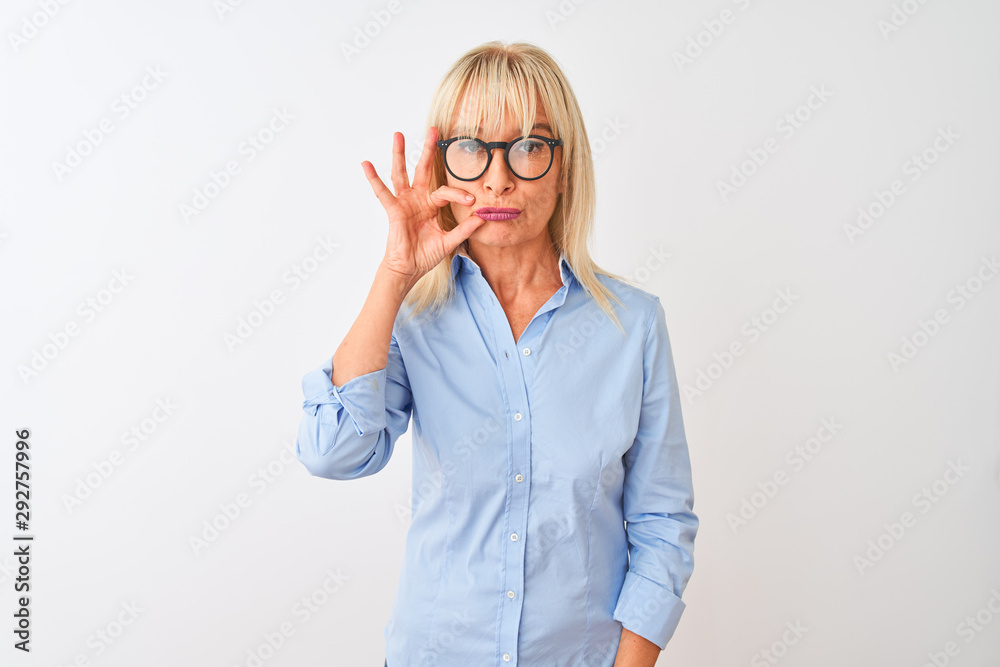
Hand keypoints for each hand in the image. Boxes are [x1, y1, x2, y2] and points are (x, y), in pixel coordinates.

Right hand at [362, 127, 484, 286]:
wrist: (410, 268)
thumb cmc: (425, 255)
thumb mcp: (449, 240)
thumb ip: (465, 228)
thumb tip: (483, 217)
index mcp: (431, 205)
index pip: (446, 191)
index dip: (459, 194)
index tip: (472, 201)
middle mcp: (418, 199)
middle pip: (423, 169)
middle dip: (428, 149)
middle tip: (433, 129)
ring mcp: (404, 202)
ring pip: (401, 173)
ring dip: (399, 154)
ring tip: (398, 134)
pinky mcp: (393, 209)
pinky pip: (382, 192)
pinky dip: (374, 178)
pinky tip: (366, 163)